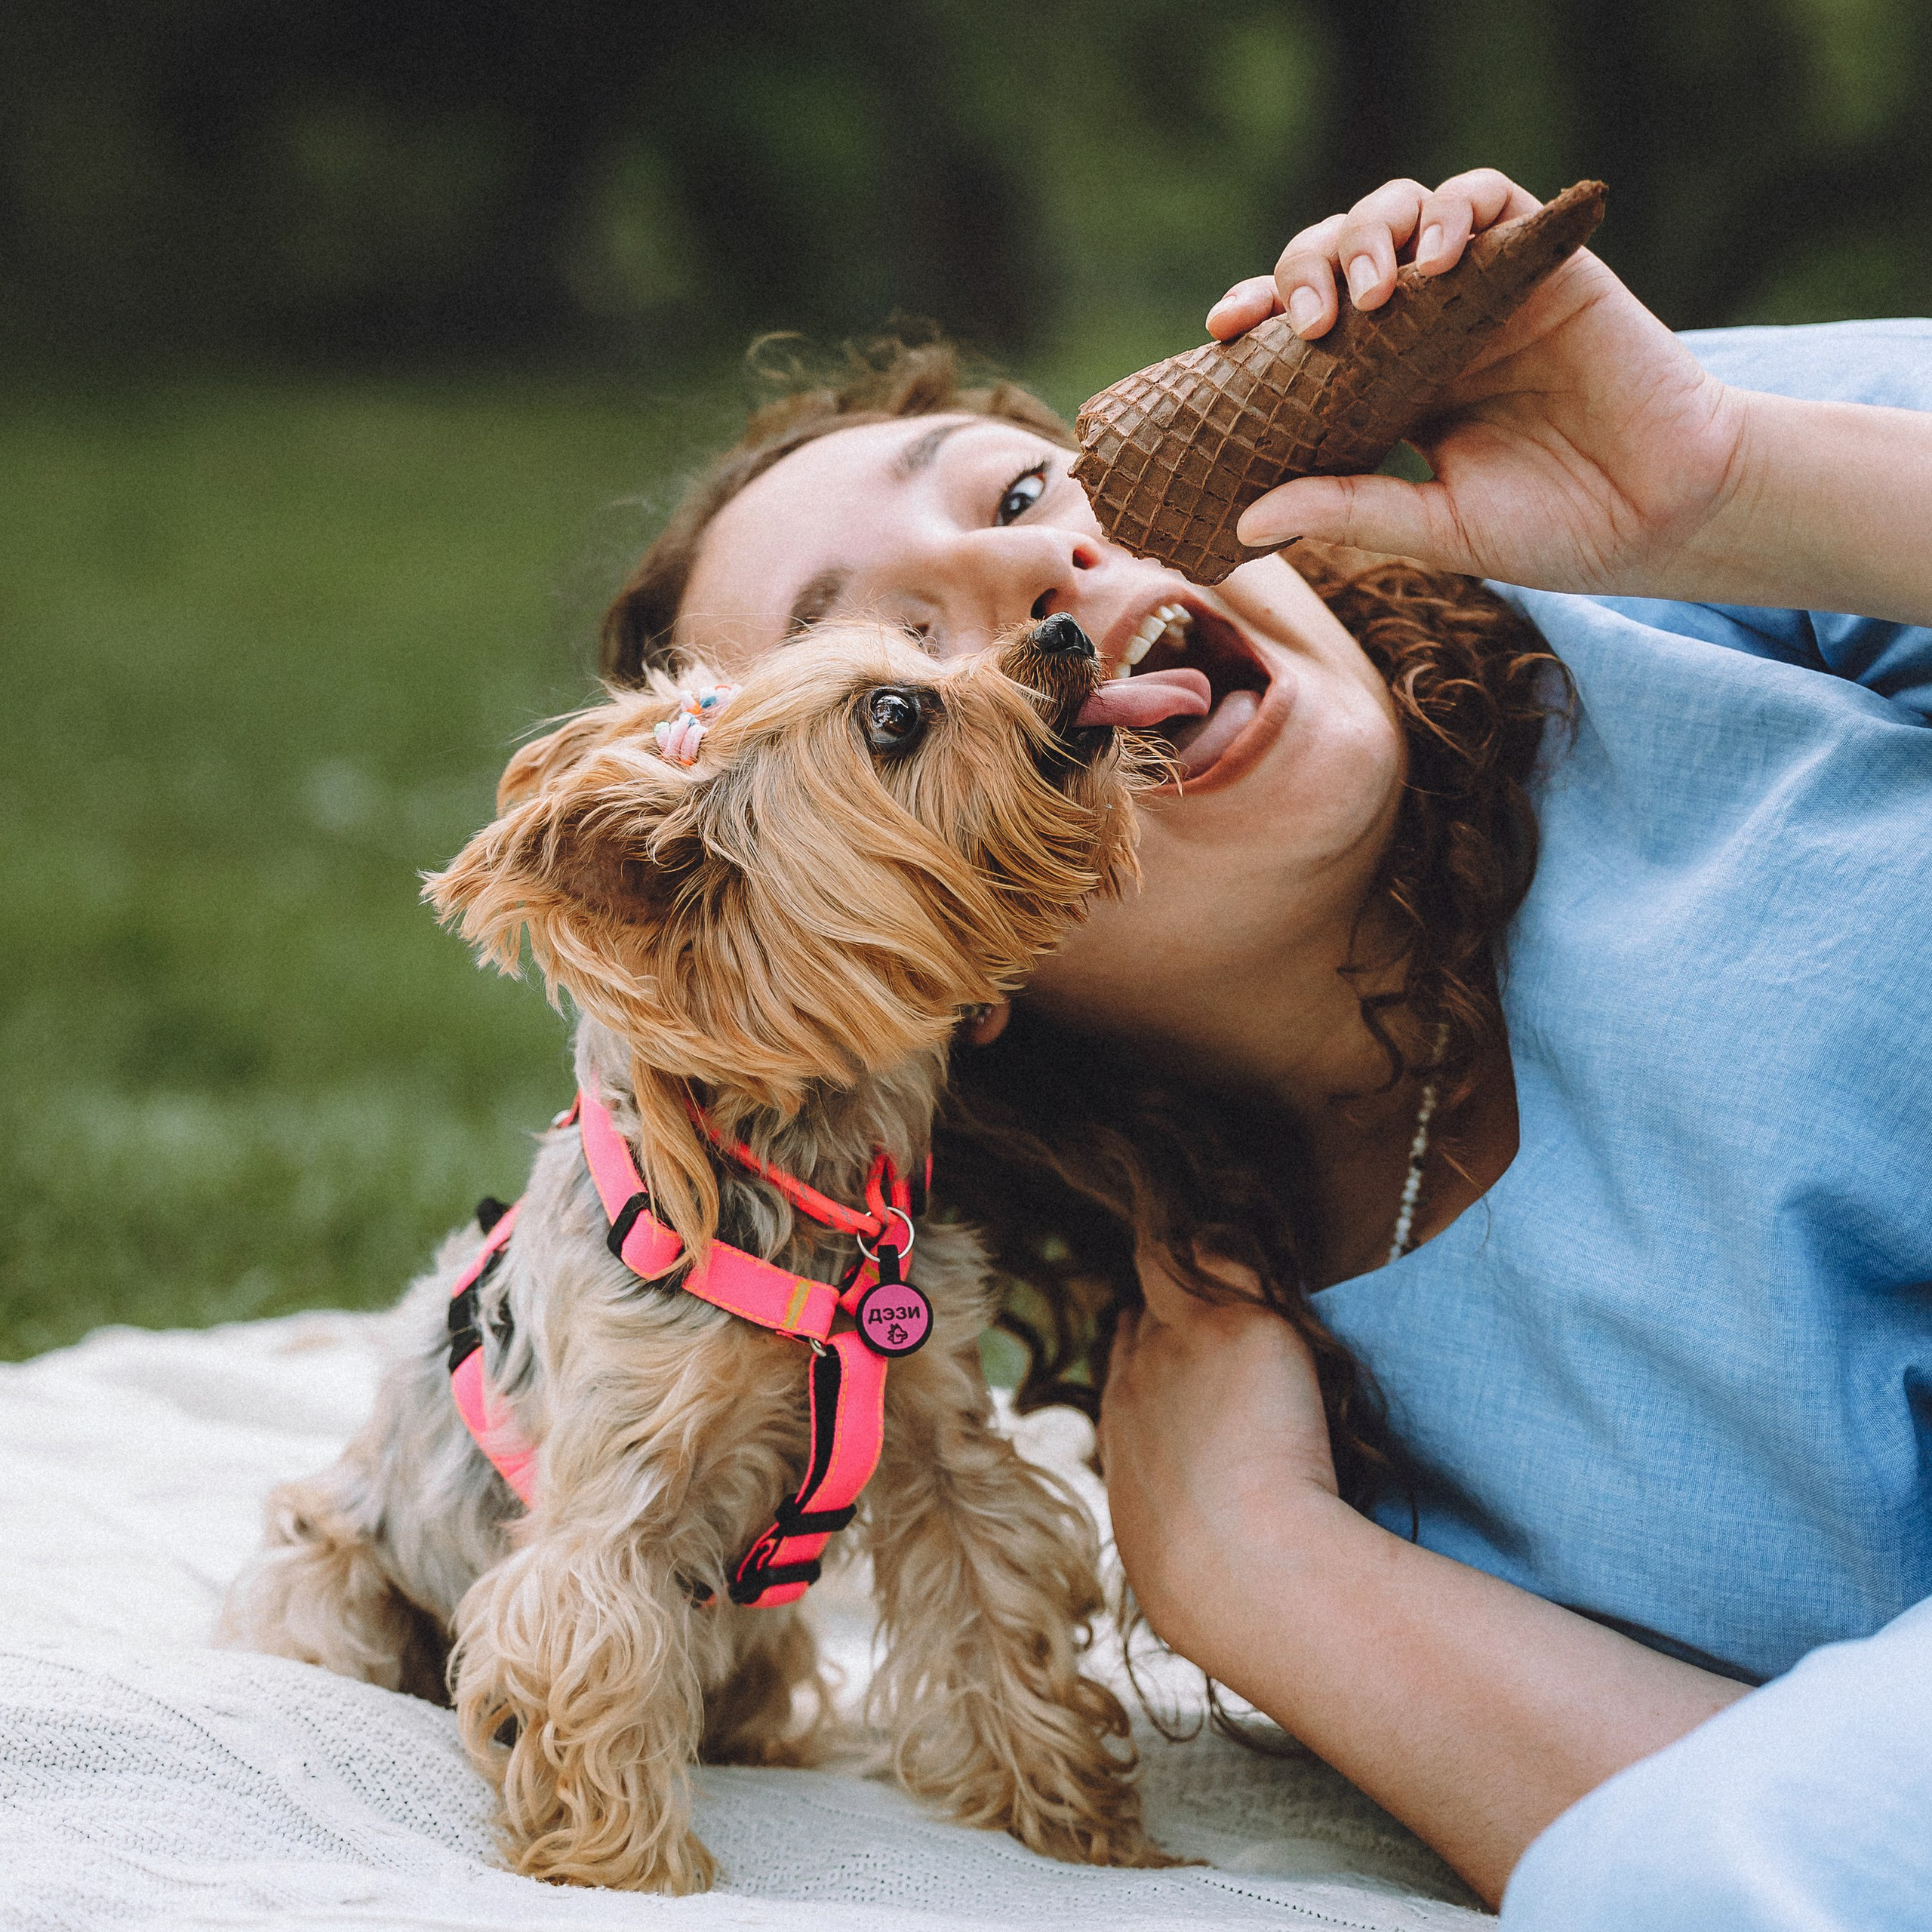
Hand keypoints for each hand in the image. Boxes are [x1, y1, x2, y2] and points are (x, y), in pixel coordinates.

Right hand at [1097, 1250, 1336, 1672]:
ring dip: (1215, 1275)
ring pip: (1183, 1271)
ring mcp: (1183, 1341)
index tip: (1184, 1342)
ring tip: (1256, 1278)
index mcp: (1122, 1427)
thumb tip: (1185, 1539)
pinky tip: (1277, 1269)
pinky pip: (1234, 1260)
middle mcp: (1140, 1373)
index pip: (1127, 1354)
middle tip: (1224, 1302)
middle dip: (1176, 1299)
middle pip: (1149, 1308)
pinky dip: (1250, 1260)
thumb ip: (1174, 1517)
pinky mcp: (1240, 1323)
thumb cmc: (1219, 1588)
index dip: (1153, 1339)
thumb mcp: (1167, 1553)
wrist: (1244, 1573)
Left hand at [1203, 169, 1752, 600]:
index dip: (1258, 316)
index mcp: (1384, 386)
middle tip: (1308, 326)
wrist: (1661, 515)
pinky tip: (1440, 246)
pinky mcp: (1543, 260)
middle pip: (1339, 257)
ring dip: (1372, 234)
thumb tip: (1245, 520)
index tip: (1221, 332)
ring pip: (1402, 212)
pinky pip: (1488, 194)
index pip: (1300, 331)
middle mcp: (1425, 327)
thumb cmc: (1549, 528)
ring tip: (1375, 292)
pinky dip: (1455, 204)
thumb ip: (1347, 509)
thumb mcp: (1433, 526)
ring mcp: (1482, 287)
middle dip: (1306, 273)